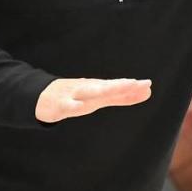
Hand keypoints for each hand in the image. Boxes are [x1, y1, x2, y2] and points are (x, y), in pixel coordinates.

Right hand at [34, 77, 150, 122]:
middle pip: (106, 87)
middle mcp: (89, 90)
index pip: (117, 87)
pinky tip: (78, 106)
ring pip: (88, 92)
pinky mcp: (60, 105)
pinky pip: (67, 105)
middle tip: (137, 83)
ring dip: (101, 90)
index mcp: (99, 89)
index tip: (147, 84)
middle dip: (120, 86)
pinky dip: (72, 105)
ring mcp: (74, 95)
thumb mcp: (102, 97)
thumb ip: (123, 97)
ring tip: (114, 89)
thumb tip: (148, 92)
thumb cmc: (77, 95)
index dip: (131, 87)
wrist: (44, 96)